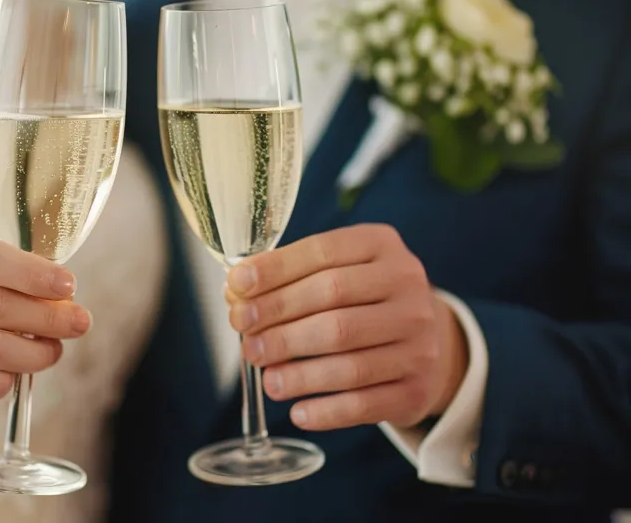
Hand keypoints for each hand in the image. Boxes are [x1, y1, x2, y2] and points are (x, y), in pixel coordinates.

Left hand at [225, 224, 467, 430]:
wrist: (421, 339)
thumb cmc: (359, 300)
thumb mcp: (332, 271)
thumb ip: (286, 278)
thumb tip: (235, 294)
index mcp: (381, 246)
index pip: (322, 253)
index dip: (274, 270)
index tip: (236, 287)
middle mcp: (408, 288)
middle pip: (334, 304)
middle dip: (279, 322)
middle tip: (246, 340)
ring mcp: (420, 339)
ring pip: (350, 360)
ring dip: (299, 373)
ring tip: (267, 379)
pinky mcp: (417, 387)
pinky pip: (366, 404)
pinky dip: (327, 411)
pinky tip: (297, 411)